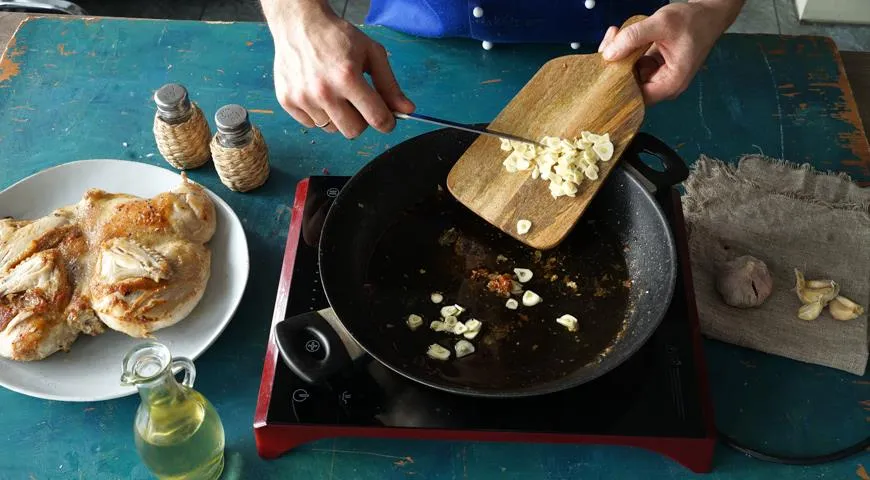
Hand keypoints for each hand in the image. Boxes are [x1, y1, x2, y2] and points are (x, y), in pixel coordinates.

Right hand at [267, 3, 414, 137]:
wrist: (299, 24)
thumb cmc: (337, 36)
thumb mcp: (371, 53)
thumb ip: (390, 84)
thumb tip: (406, 109)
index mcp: (348, 77)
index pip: (376, 118)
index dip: (387, 123)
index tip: (387, 119)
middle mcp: (323, 91)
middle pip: (353, 131)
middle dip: (361, 120)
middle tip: (358, 102)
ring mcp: (303, 97)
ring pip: (332, 129)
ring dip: (338, 116)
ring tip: (334, 92)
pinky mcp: (287, 100)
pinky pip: (311, 124)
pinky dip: (319, 114)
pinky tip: (317, 93)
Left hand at [598, 1, 741, 104]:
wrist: (707, 13)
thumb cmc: (694, 21)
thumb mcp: (661, 24)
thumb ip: (633, 37)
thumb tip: (608, 54)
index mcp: (670, 83)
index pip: (635, 97)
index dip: (618, 86)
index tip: (605, 69)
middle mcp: (664, 84)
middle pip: (629, 85)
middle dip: (616, 65)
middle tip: (609, 43)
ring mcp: (658, 76)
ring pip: (629, 73)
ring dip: (619, 56)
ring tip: (617, 34)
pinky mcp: (654, 66)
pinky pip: (633, 64)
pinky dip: (626, 51)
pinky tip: (623, 35)